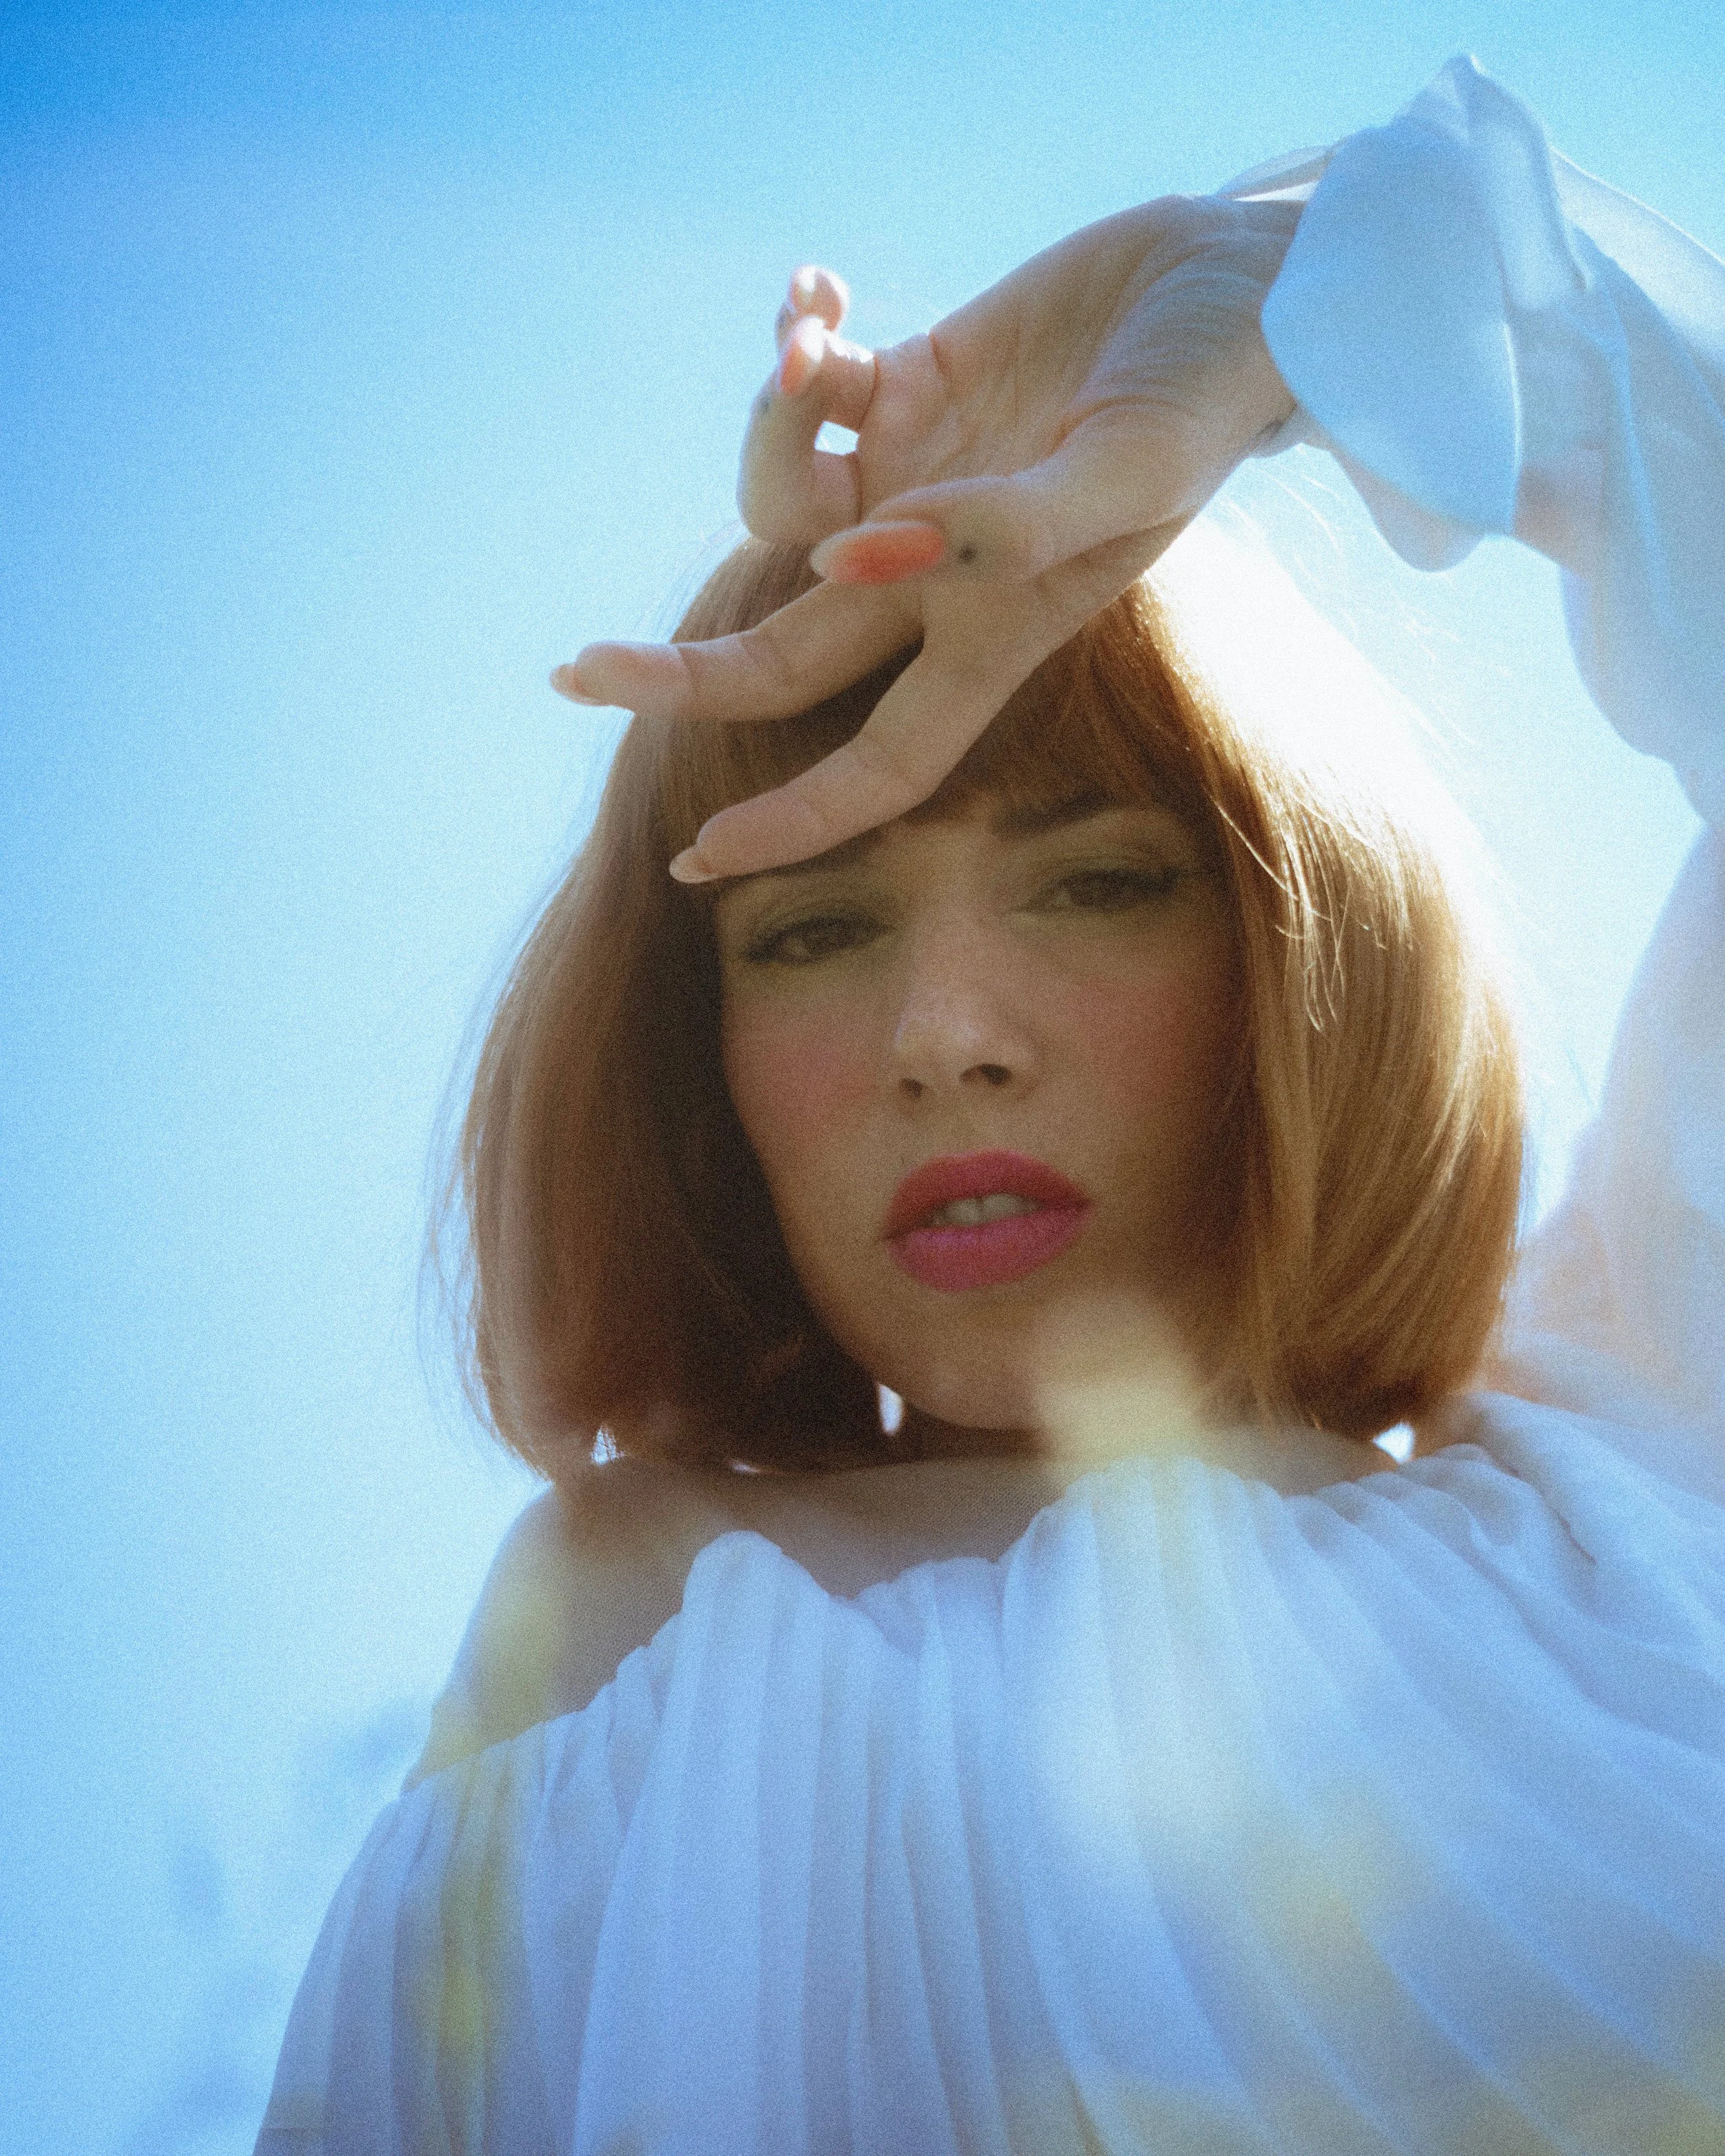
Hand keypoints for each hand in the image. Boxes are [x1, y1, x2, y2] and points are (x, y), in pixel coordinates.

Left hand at [556, 195, 1300, 878]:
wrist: (1243, 280)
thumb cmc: (1209, 393)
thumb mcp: (1125, 471)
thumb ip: (1001, 528)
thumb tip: (851, 556)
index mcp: (995, 632)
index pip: (881, 762)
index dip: (794, 822)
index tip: (693, 859)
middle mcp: (937, 575)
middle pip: (779, 659)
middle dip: (675, 670)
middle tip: (571, 670)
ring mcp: (914, 482)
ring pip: (777, 501)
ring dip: (765, 425)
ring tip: (814, 343)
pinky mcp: (908, 386)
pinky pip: (810, 384)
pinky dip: (794, 338)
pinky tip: (816, 284)